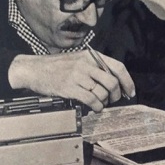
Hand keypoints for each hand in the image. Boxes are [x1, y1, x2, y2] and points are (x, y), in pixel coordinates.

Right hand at [9, 52, 134, 112]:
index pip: (117, 66)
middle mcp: (86, 64)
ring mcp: (78, 75)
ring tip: (99, 104)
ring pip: (102, 92)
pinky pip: (91, 99)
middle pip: (112, 81)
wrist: (33, 69)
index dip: (127, 81)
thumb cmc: (54, 66)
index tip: (130, 91)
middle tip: (112, 100)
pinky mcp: (70, 87)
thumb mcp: (77, 59)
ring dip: (104, 102)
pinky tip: (94, 108)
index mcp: (90, 56)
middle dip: (115, 95)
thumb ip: (94, 67)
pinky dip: (96, 107)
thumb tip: (113, 82)